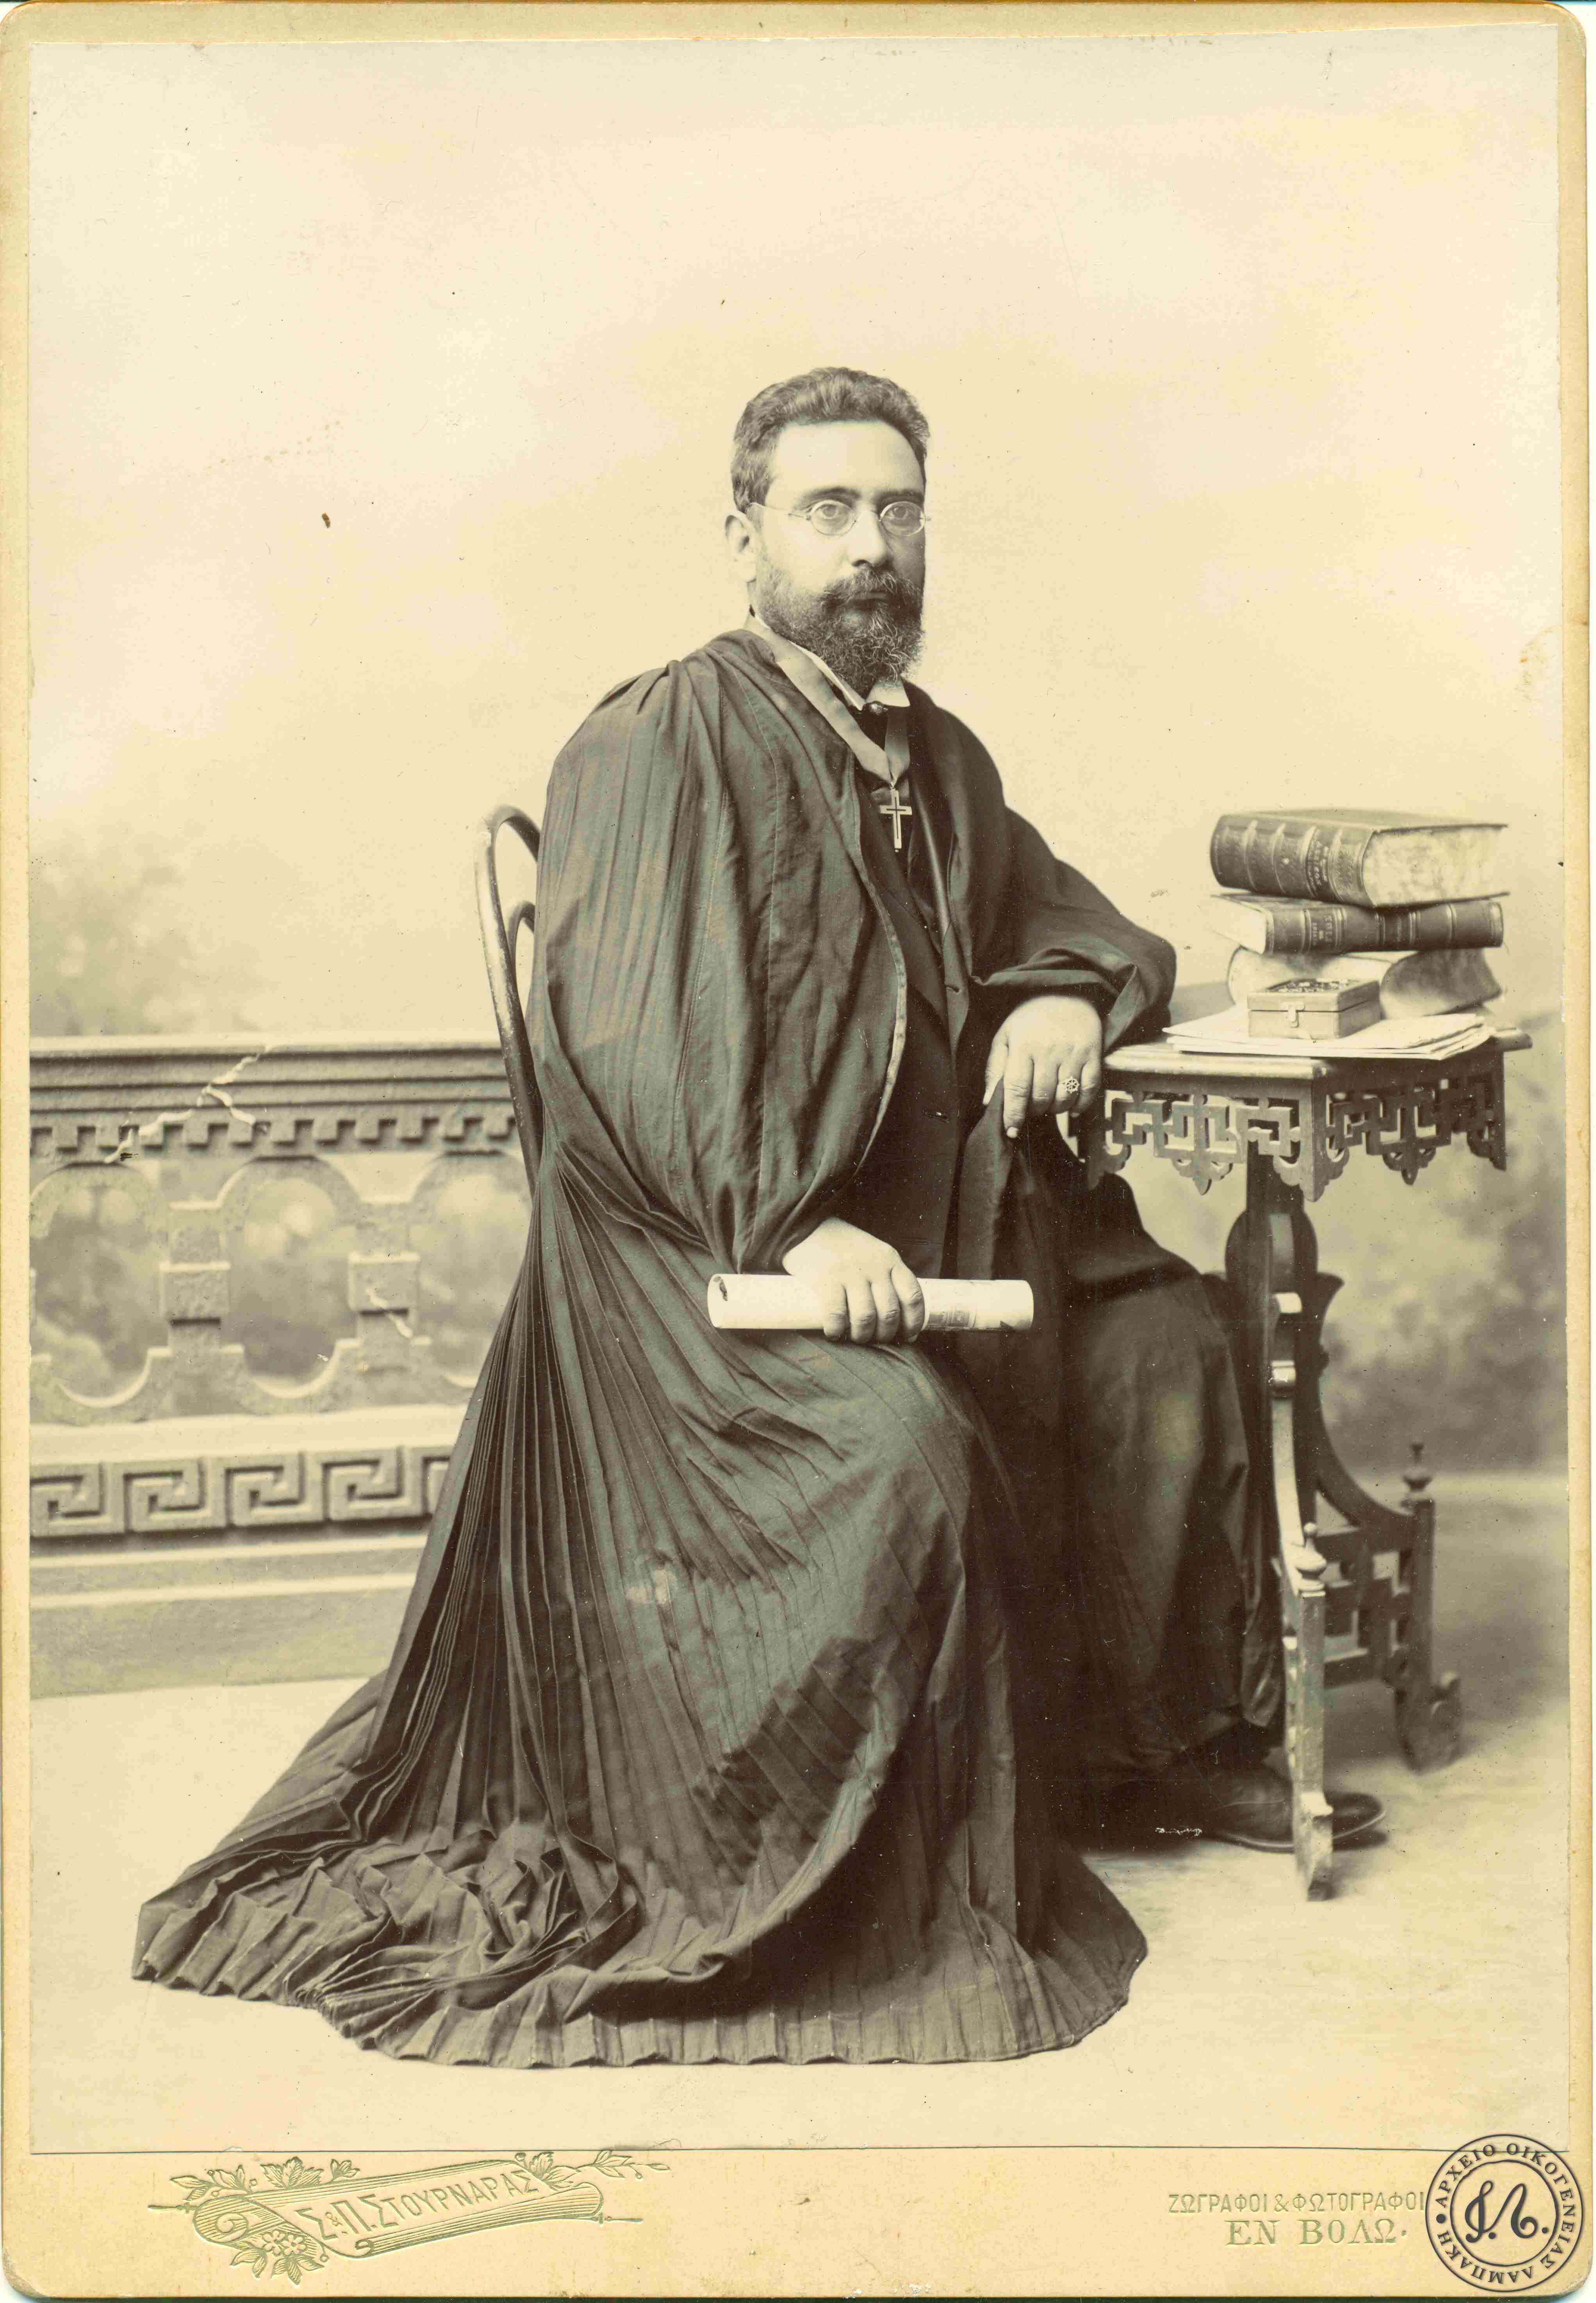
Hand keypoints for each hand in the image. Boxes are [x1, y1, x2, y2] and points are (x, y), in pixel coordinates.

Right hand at [781, 1218, 925, 1345]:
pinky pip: (836, 1314)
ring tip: (854, 1337)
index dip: (913, 1322)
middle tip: (875, 1339)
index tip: (907, 1336)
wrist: (807, 1225)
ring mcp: (850, 1272)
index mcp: (889, 1259)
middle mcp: (873, 1266)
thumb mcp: (873, 1253)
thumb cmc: (842, 1247)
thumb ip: (884, 1276)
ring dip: (862, 1336)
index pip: (913, 1296)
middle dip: (884, 1335)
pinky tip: (834, 1333)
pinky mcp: (826, 1279)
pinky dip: (836, 1330)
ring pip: (866, 1317)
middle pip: (889, 1312)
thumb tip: (893, 1318)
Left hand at [983, 994, 1102, 1137]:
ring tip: (1049, 1104)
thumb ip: (996, 1068)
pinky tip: (1071, 1107)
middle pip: (1042, 1097)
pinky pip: (1089, 1090)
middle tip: (1031, 1107)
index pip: (1017, 1088)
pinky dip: (1080, 1105)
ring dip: (1055, 1109)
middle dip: (1034, 1111)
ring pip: (1065, 1097)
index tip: (1011, 1130)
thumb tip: (989, 1101)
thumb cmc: (1031, 1018)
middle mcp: (1049, 1049)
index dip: (1013, 1114)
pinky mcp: (1093, 1054)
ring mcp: (1073, 1052)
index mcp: (1023, 1044)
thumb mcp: (1006, 1035)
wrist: (1067, 991)